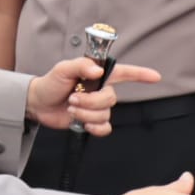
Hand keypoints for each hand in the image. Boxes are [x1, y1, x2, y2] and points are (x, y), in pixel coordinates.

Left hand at [25, 57, 160, 134]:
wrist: (39, 104)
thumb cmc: (51, 83)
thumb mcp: (63, 69)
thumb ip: (81, 65)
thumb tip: (98, 70)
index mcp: (97, 74)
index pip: (124, 73)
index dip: (141, 74)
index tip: (155, 77)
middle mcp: (100, 90)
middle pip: (111, 98)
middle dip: (91, 101)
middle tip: (73, 98)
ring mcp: (97, 107)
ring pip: (105, 114)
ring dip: (86, 114)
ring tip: (71, 108)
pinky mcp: (92, 121)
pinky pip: (104, 128)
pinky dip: (94, 128)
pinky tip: (82, 123)